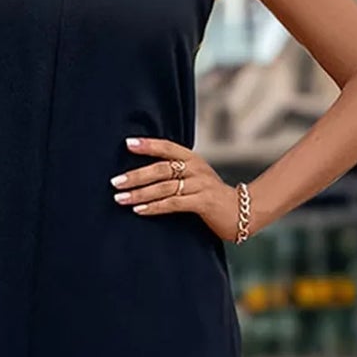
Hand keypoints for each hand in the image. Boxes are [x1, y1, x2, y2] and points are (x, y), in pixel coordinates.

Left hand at [112, 137, 244, 242]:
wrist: (241, 212)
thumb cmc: (212, 197)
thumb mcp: (196, 179)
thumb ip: (176, 174)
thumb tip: (144, 174)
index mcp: (193, 160)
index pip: (168, 147)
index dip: (148, 145)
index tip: (127, 144)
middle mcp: (196, 169)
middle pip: (161, 168)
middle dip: (136, 175)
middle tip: (115, 182)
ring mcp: (200, 185)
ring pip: (164, 187)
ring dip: (139, 194)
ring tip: (120, 198)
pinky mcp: (203, 202)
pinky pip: (174, 203)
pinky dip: (154, 207)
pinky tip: (139, 210)